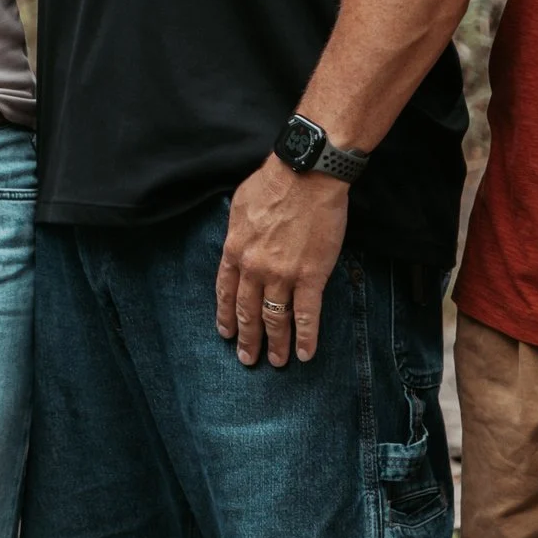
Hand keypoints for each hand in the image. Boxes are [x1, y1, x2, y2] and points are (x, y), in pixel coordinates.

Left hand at [215, 157, 349, 366]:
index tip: (226, 333)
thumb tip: (236, 245)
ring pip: (275, 319)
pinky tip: (306, 354)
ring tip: (275, 362)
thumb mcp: (240, 205)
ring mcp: (282, 275)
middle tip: (247, 359)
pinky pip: (307, 315)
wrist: (306, 175)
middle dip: (247, 338)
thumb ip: (237, 232)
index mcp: (235, 250)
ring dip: (275, 344)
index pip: (226, 291)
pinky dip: (306, 338)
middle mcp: (254, 269)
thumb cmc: (273, 183)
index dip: (226, 315)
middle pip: (247, 311)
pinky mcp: (311, 276)